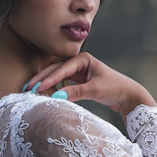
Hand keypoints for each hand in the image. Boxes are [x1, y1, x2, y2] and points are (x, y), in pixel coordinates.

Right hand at [24, 52, 155, 117]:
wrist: (128, 96)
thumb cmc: (115, 88)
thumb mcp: (95, 90)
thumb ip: (75, 93)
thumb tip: (55, 97)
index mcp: (84, 59)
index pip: (62, 69)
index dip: (49, 79)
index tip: (37, 88)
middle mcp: (79, 63)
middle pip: (56, 70)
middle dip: (42, 79)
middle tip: (28, 88)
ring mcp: (78, 72)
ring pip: (57, 76)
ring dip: (45, 83)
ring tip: (32, 91)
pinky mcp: (79, 81)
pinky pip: (62, 83)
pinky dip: (53, 88)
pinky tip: (44, 93)